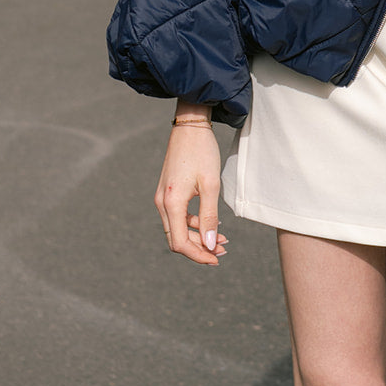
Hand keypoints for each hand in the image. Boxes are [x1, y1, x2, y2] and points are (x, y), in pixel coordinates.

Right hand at [154, 121, 227, 265]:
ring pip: (177, 229)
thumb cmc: (202, 152)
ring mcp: (162, 197)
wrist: (190, 126)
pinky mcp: (167, 191)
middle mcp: (162, 202)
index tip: (217, 259)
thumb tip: (211, 245)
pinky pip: (177, 216)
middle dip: (200, 248)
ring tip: (222, 238)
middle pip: (177, 239)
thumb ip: (210, 217)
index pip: (180, 243)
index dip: (198, 255)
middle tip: (223, 250)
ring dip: (198, 236)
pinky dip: (192, 223)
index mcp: (171, 203)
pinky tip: (209, 222)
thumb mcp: (211, 185)